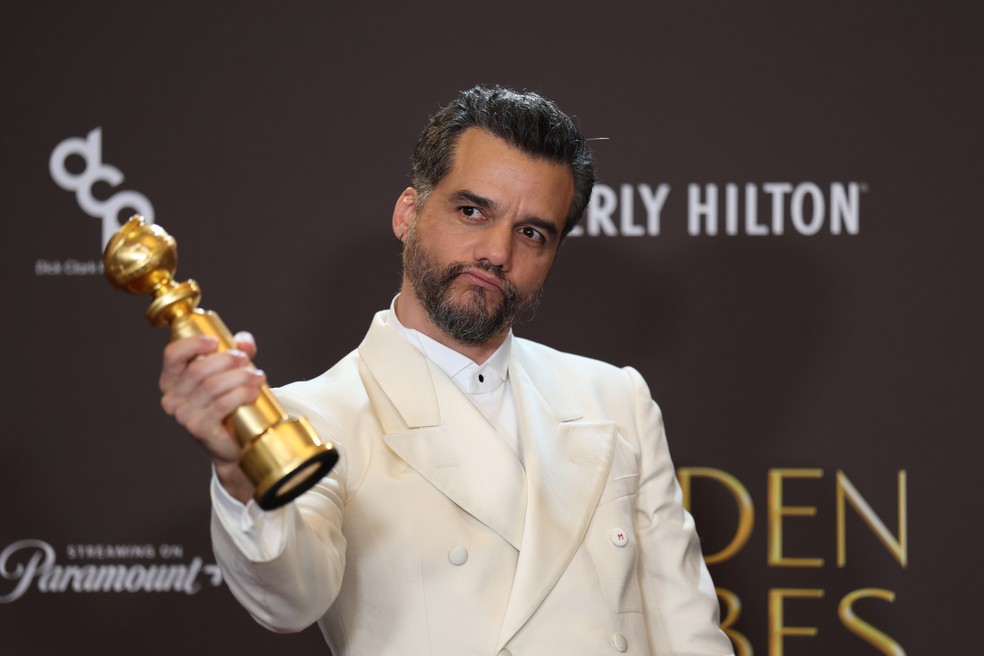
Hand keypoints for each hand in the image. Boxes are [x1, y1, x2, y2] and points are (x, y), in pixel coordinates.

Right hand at [159, 331, 264, 502]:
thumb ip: (238, 351)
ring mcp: (183, 415)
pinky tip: (254, 393)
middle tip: (246, 360)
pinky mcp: (198, 428)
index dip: (193, 344)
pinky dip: (241, 395)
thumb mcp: (231, 371)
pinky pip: (221, 405)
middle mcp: (171, 397)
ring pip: (212, 386)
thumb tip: (244, 341)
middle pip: (198, 370)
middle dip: (226, 360)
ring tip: (258, 377)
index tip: (216, 341)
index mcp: (172, 379)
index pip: (172, 355)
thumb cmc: (230, 401)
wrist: (235, 441)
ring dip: (239, 377)